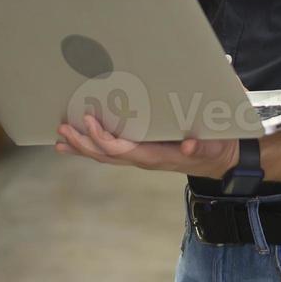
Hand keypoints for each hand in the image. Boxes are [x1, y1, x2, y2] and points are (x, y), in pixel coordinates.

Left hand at [55, 113, 240, 178]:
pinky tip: (74, 143)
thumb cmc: (215, 145)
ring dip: (82, 146)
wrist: (220, 160)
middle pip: (106, 155)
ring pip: (105, 156)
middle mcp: (144, 159)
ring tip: (60, 138)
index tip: (90, 121)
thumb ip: (202, 144)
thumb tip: (190, 145)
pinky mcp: (140, 153)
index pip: (123, 150)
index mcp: (158, 156)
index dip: (104, 138)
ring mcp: (140, 157)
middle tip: (63, 129)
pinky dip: (91, 147)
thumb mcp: (213, 144)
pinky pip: (110, 152)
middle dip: (83, 143)